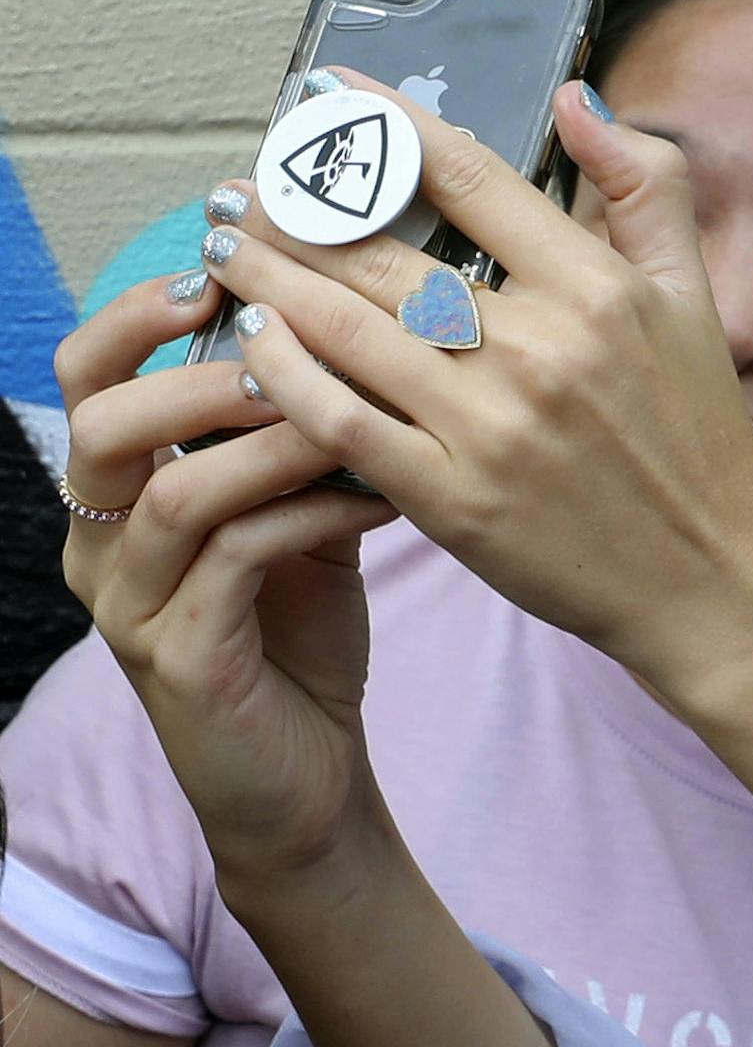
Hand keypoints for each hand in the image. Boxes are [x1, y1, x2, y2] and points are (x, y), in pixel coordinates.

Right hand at [54, 272, 396, 879]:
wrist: (304, 778)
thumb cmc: (298, 639)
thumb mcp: (295, 521)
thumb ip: (297, 440)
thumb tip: (358, 335)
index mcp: (117, 500)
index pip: (87, 380)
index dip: (136, 315)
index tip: (215, 268)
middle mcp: (101, 548)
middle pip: (100, 423)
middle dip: (193, 369)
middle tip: (276, 336)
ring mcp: (132, 608)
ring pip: (171, 492)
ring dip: (262, 440)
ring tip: (340, 409)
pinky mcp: (183, 661)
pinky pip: (233, 561)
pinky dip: (303, 513)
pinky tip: (371, 495)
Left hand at [194, 71, 752, 679]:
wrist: (710, 580)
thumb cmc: (698, 441)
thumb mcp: (695, 299)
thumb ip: (647, 188)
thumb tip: (572, 99)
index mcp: (597, 289)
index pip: (466, 176)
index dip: (383, 123)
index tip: (324, 92)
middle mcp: (539, 349)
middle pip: (380, 250)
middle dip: (294, 207)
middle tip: (243, 188)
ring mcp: (489, 426)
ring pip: (343, 328)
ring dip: (267, 277)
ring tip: (224, 248)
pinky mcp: (454, 498)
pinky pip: (339, 421)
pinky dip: (285, 375)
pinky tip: (254, 342)